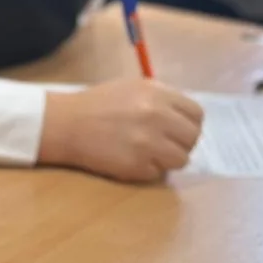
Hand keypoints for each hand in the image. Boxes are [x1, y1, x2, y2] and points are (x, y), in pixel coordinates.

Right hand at [38, 79, 203, 181]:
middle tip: (164, 144)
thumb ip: (162, 101)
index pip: (196, 114)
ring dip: (168, 159)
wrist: (66, 124)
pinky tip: (130, 159)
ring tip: (148, 153)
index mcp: (157, 93)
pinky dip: (148, 169)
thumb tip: (185, 120)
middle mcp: (157, 116)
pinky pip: (159, 173)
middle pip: (192, 137)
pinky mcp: (137, 165)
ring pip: (181, 159)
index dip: (188, 123)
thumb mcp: (133, 89)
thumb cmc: (98, 105)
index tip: (178, 129)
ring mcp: (148, 142)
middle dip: (181, 142)